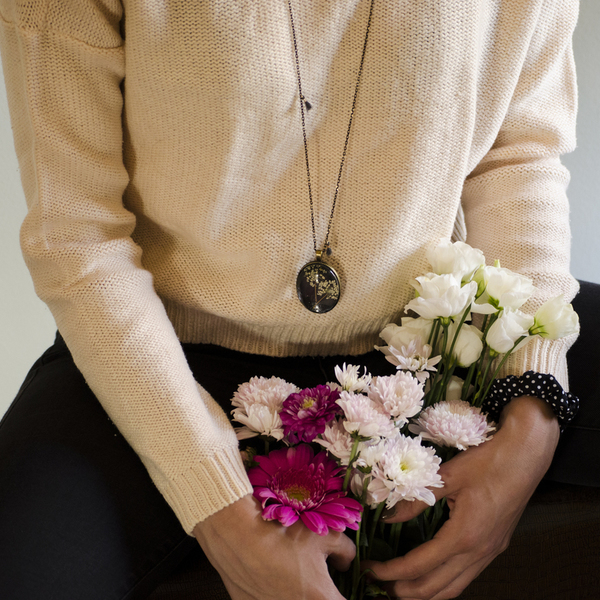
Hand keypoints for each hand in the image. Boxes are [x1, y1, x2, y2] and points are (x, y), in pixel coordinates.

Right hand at [193, 493, 354, 599]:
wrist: (237, 534)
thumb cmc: (283, 534)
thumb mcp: (326, 534)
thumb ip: (346, 552)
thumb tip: (345, 562)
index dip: (346, 591)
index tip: (342, 579)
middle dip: (322, 589)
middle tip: (316, 571)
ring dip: (298, 590)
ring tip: (289, 568)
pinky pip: (272, 599)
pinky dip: (275, 590)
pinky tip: (271, 570)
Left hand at [363, 395, 559, 599]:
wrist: (526, 456)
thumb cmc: (487, 462)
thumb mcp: (445, 477)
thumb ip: (415, 500)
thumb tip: (387, 516)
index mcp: (464, 536)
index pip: (419, 566)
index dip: (391, 572)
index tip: (370, 569)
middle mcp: (478, 552)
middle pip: (436, 588)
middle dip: (404, 591)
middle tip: (378, 584)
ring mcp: (489, 552)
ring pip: (453, 588)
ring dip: (424, 593)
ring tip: (400, 588)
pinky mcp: (495, 546)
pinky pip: (466, 576)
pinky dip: (444, 583)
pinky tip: (430, 575)